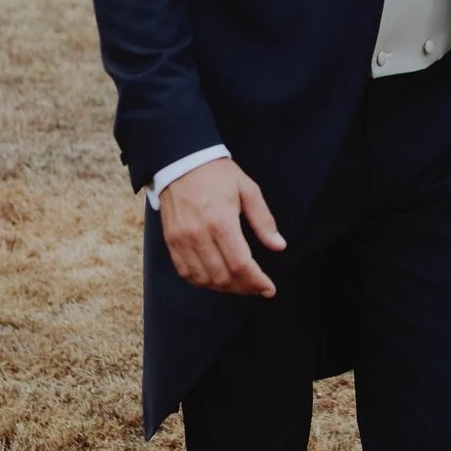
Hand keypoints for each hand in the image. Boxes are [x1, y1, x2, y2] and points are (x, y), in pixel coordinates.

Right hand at [158, 157, 285, 294]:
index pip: (240, 264)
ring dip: (224, 288)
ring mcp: (181, 240)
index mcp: (221, 221)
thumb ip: (263, 220)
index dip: (257, 282)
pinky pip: (186, 272)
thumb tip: (279, 245)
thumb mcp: (248, 190)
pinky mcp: (171, 242)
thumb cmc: (217, 174)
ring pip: (204, 279)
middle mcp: (198, 234)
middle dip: (244, 288)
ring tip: (240, 284)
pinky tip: (217, 279)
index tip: (269, 289)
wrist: (181, 161)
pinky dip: (203, 282)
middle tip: (257, 287)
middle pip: (222, 277)